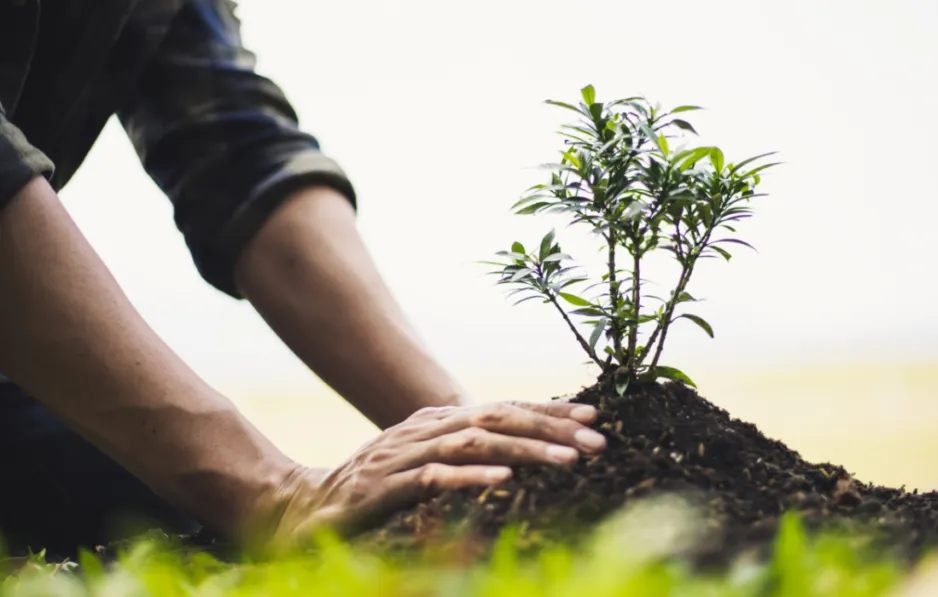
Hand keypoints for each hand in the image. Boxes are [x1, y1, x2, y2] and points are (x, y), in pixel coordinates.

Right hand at [253, 400, 605, 550]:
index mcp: (438, 423)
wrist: (304, 506)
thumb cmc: (371, 487)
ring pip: (474, 443)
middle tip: (596, 440)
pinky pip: (434, 478)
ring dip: (525, 449)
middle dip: (551, 426)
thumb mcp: (421, 461)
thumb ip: (461, 450)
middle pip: (497, 418)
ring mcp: (405, 455)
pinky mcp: (386, 487)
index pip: (502, 409)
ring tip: (568, 460)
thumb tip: (513, 448)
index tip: (593, 418)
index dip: (548, 411)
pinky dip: (470, 476)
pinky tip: (503, 479)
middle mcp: (425, 430)